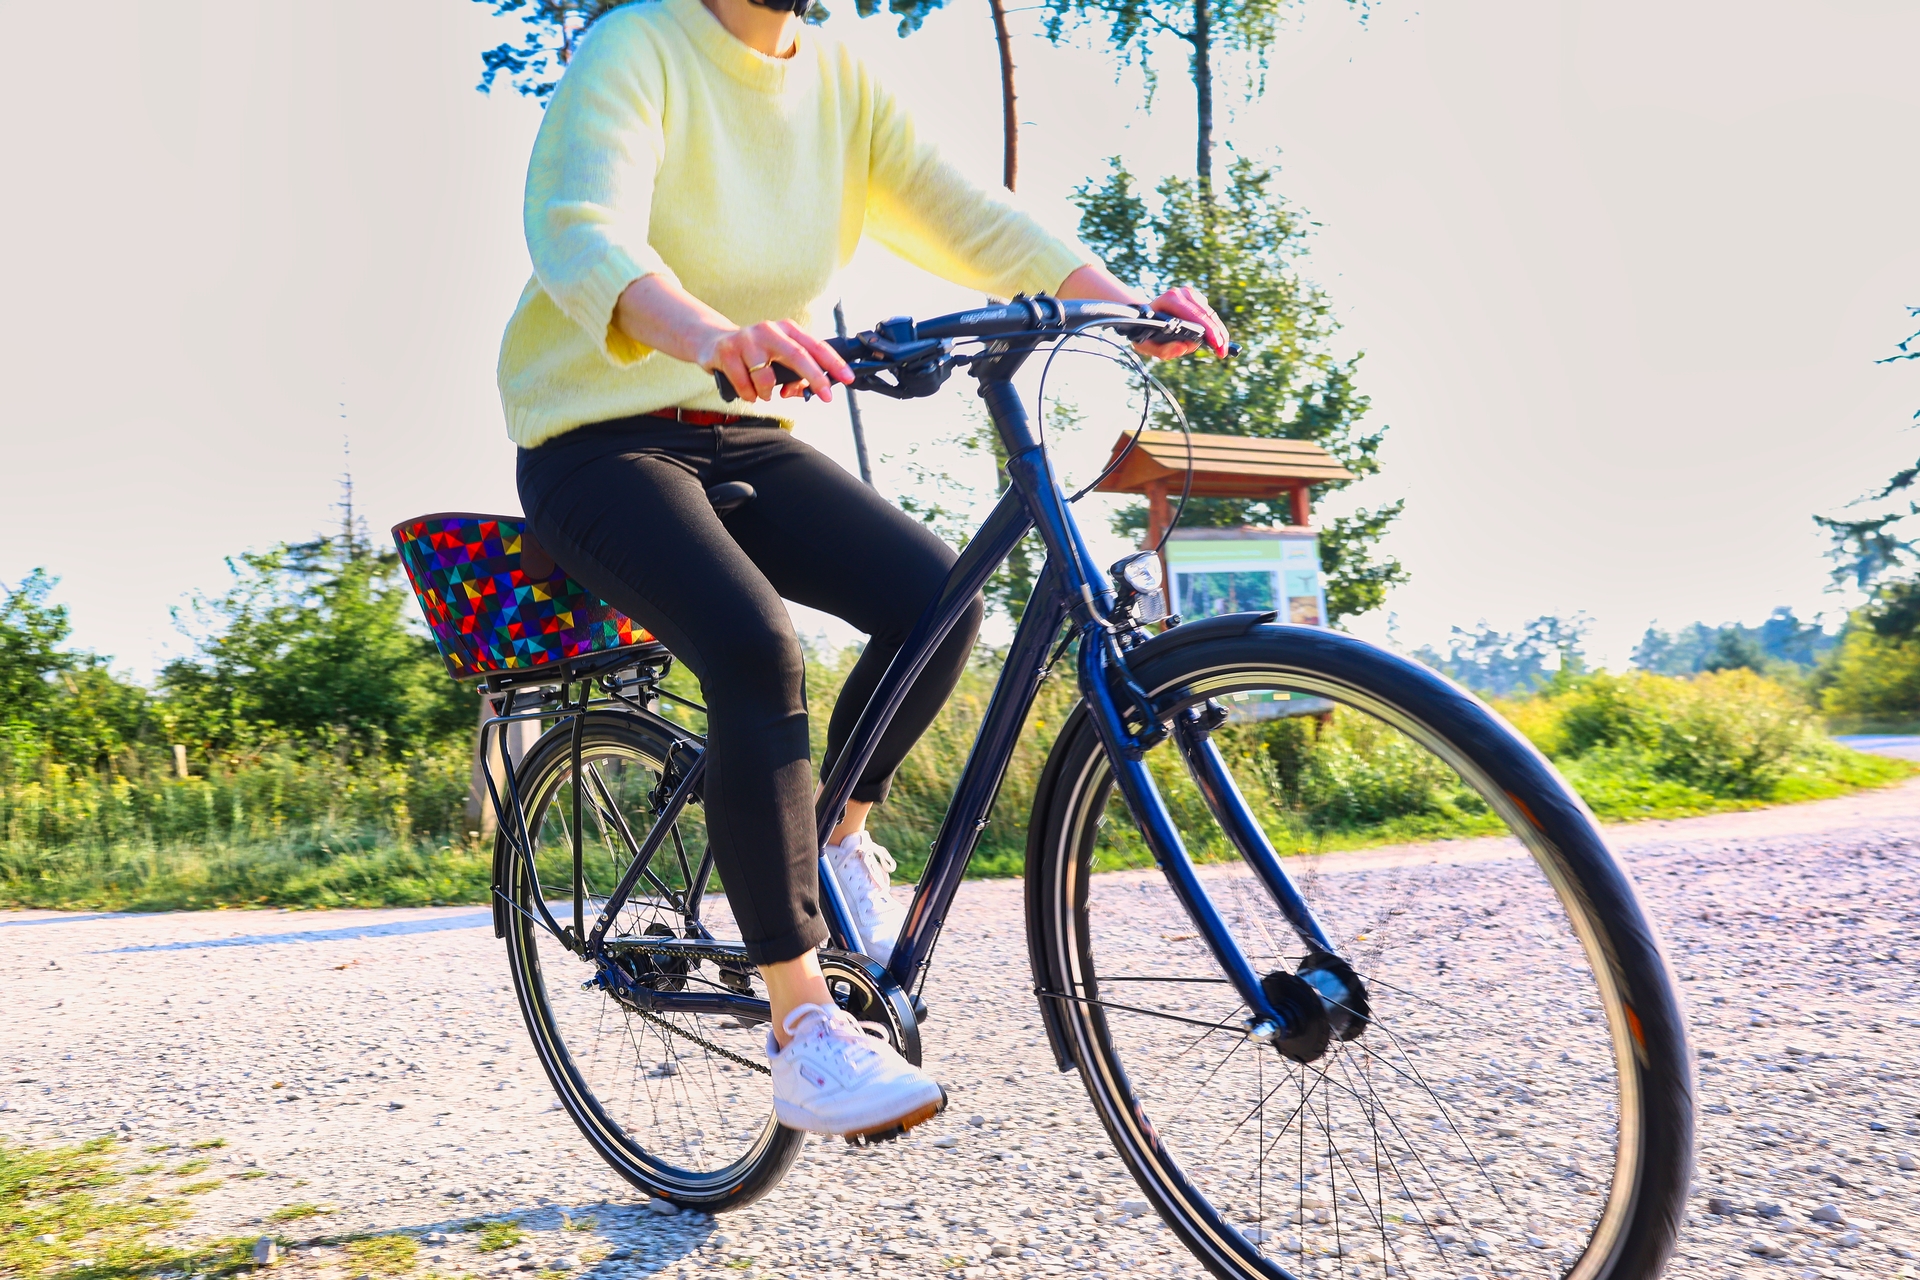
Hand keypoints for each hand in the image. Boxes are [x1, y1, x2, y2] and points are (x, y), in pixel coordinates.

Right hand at [697, 320, 853, 404]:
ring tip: (763, 393)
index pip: (815, 345)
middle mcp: (768, 330)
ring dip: (768, 393)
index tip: (848, 378)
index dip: (834, 363)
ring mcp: (746, 339)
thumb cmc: (754, 352)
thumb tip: (803, 391)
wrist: (713, 341)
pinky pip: (745, 385)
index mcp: (786, 329)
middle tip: (826, 396)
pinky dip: (750, 395)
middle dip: (815, 378)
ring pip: (766, 377)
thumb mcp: (777, 356)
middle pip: (798, 355)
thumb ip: (795, 374)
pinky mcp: (726, 352)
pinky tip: (749, 392)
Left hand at [1136, 285, 1228, 360]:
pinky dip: (1214, 327)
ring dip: (1218, 331)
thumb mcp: (1146, 345)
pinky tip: (1215, 339)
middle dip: (1218, 334)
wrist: (1142, 317)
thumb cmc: (1144, 331)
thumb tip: (1183, 348)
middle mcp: (1181, 293)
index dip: (1208, 331)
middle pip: (1206, 314)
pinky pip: (1209, 314)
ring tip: (1222, 348)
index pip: (1194, 315)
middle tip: (1223, 352)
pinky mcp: (1195, 297)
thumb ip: (1163, 350)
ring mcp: (1189, 293)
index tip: (1217, 345)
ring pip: (1210, 314)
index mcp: (1170, 300)